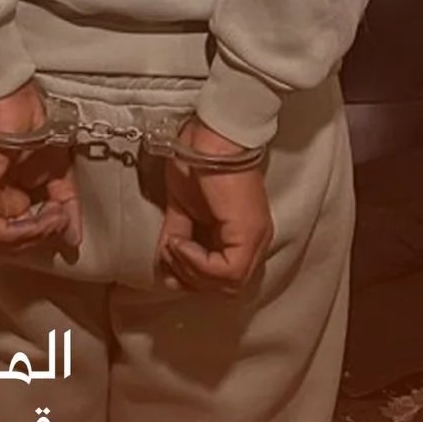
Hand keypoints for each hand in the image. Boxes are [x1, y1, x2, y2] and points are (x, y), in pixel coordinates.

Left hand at [0, 80, 79, 250]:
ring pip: (1, 240)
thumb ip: (67, 207)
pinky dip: (20, 230)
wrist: (20, 104)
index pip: (23, 236)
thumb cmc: (37, 129)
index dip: (46, 236)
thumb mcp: (60, 176)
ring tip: (54, 217)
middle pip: (13, 243)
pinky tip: (40, 217)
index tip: (66, 224)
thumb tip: (74, 238)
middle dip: (42, 238)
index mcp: (11, 197)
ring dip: (35, 234)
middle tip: (61, 222)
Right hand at [157, 118, 272, 295]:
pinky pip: (225, 270)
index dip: (192, 276)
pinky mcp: (248, 232)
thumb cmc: (196, 160)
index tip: (167, 258)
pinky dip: (196, 262)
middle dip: (190, 277)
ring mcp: (255, 238)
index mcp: (242, 236)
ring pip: (228, 284)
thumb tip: (166, 265)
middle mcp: (256, 242)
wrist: (209, 134)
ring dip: (191, 270)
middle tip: (168, 255)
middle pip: (226, 287)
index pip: (222, 279)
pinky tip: (180, 243)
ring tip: (173, 246)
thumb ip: (179, 235)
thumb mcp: (183, 208)